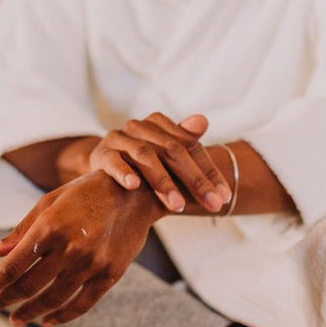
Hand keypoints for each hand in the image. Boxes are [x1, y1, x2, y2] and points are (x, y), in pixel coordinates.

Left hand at [0, 171, 164, 326]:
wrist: (135, 194)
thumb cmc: (86, 194)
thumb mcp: (50, 203)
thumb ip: (21, 230)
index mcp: (50, 227)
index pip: (11, 267)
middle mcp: (70, 248)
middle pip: (28, 286)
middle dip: (2, 301)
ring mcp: (92, 263)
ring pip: (53, 299)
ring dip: (29, 313)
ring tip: (15, 319)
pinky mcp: (110, 274)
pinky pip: (82, 304)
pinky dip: (62, 316)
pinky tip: (48, 320)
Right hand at [89, 113, 231, 213]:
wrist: (101, 162)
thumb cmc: (141, 162)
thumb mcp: (165, 154)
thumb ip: (186, 142)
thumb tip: (203, 120)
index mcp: (160, 124)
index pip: (191, 147)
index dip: (209, 172)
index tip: (224, 197)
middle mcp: (140, 126)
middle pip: (173, 151)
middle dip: (195, 180)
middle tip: (211, 205)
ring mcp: (119, 138)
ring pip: (145, 156)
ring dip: (162, 181)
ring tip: (178, 205)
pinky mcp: (101, 153)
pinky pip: (113, 161)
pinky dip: (123, 172)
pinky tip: (134, 186)